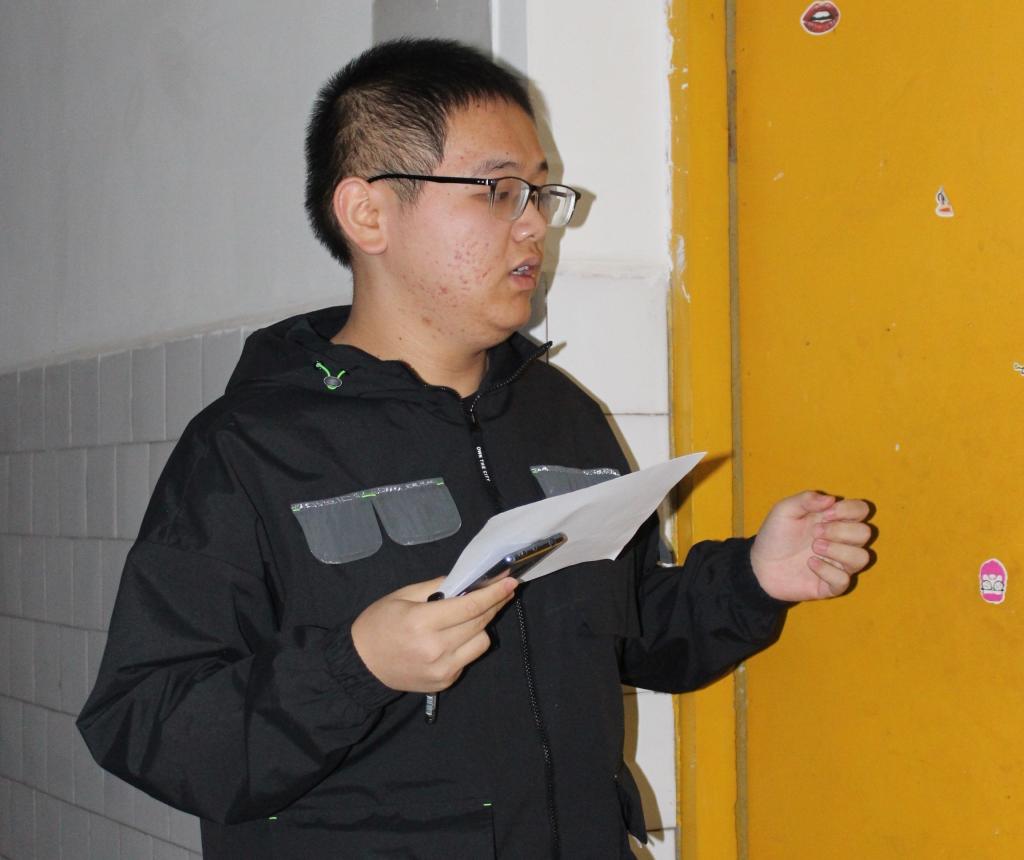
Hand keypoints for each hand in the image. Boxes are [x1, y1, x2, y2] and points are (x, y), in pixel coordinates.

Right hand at [351, 575, 516, 692]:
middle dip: (495, 603)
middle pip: (480, 622)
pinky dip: (467, 643)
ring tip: (470, 616)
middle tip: (504, 589)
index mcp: (422, 622)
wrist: (360, 665)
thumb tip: (466, 580)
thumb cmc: (378, 624)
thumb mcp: (401, 596)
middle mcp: (436, 648)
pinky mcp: (444, 682)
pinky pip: (469, 657)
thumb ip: (436, 587)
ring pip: (482, 642)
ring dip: (481, 625)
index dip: (494, 593)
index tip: (511, 581)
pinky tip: (454, 636)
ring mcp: (442, 669)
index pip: (471, 606)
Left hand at [750, 492, 871, 601]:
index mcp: (835, 520)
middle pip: (865, 533)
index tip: (824, 514)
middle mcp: (842, 542)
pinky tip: (810, 564)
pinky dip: (827, 570)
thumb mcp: (784, 511)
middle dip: (840, 530)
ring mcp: (839, 564)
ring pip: (862, 558)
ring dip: (838, 550)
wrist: (760, 565)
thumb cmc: (776, 535)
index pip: (861, 510)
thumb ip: (805, 499)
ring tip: (814, 547)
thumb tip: (831, 499)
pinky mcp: (831, 585)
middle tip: (815, 532)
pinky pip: (844, 580)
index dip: (848, 510)